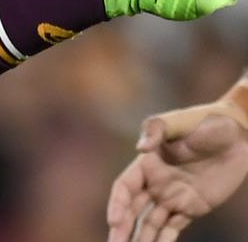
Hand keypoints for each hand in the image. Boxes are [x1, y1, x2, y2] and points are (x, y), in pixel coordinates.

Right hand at [107, 104, 247, 241]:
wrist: (236, 133)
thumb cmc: (202, 121)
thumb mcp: (177, 121)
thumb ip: (155, 130)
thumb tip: (140, 148)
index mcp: (146, 163)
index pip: (124, 188)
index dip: (117, 204)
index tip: (115, 220)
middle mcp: (155, 182)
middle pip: (132, 210)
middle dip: (121, 228)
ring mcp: (173, 197)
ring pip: (149, 223)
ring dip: (139, 238)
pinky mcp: (191, 207)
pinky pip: (173, 229)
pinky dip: (162, 241)